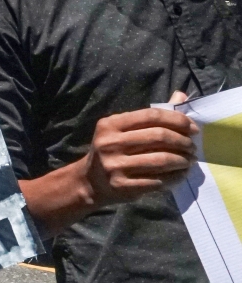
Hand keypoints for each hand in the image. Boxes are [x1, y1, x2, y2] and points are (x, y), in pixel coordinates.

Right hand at [81, 100, 196, 206]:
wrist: (90, 182)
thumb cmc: (113, 151)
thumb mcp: (122, 130)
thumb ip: (151, 116)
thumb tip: (181, 96)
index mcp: (110, 125)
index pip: (151, 115)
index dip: (177, 120)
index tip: (193, 128)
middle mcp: (110, 143)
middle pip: (159, 136)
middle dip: (183, 141)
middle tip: (192, 147)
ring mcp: (115, 166)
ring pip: (162, 159)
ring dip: (182, 160)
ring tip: (189, 160)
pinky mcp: (123, 186)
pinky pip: (158, 180)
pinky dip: (176, 177)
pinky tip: (181, 174)